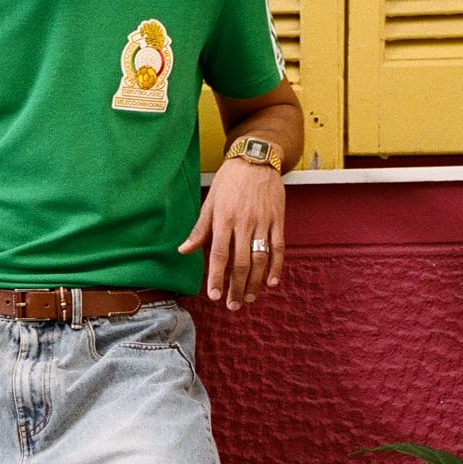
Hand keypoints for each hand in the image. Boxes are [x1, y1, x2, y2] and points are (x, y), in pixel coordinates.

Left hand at [178, 160, 285, 309]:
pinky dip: (276, 266)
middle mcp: (244, 222)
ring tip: (248, 298)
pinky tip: (271, 282)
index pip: (219, 254)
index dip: (217, 278)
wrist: (256, 158)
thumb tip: (183, 251)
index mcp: (223, 219)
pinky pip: (279, 247)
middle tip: (233, 306)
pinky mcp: (278, 219)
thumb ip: (199, 229)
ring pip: (260, 258)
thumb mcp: (209, 202)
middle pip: (240, 262)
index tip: (214, 296)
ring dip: (255, 282)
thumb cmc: (229, 181)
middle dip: (236, 287)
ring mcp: (263, 221)